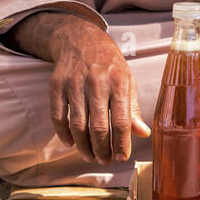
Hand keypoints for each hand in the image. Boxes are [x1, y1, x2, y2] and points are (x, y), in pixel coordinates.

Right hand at [10, 12, 149, 163]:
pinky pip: (58, 115)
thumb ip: (133, 108)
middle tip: (104, 160)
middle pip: (98, 126)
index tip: (121, 157)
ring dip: (83, 146)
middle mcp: (96, 82)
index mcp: (118, 81)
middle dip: (102, 149)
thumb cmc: (108, 64)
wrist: (80, 39)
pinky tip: (70, 143)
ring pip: (77, 125)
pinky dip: (63, 133)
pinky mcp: (56, 85)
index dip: (122, 143)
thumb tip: (143, 133)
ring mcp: (74, 83)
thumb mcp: (126, 80)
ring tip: (89, 156)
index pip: (122, 120)